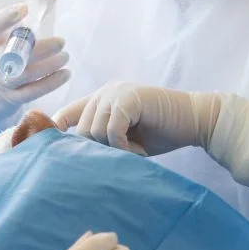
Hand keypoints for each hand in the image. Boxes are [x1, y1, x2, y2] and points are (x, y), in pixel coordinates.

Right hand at [0, 0, 70, 132]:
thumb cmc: (3, 51)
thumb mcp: (11, 29)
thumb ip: (36, 5)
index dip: (7, 16)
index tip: (23, 8)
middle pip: (14, 53)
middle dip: (40, 48)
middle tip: (61, 42)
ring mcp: (2, 80)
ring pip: (25, 74)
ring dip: (50, 65)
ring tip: (65, 56)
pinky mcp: (13, 97)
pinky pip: (32, 91)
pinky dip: (51, 82)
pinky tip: (65, 73)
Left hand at [53, 82, 221, 156]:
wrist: (195, 121)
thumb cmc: (161, 133)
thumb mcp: (125, 138)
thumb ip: (102, 140)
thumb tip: (73, 158)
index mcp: (100, 98)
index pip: (66, 113)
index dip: (56, 132)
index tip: (53, 154)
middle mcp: (104, 91)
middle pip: (81, 129)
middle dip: (99, 150)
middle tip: (125, 155)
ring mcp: (115, 92)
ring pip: (95, 131)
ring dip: (114, 149)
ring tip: (136, 151)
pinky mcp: (128, 98)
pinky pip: (112, 130)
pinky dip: (124, 146)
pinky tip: (140, 150)